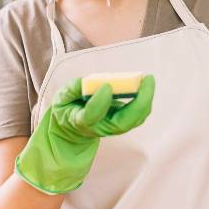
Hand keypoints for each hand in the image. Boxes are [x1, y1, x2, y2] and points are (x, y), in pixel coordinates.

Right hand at [15, 75, 154, 193]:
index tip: (106, 86)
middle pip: (123, 122)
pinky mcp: (122, 122)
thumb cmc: (68, 109)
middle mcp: (100, 127)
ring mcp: (113, 127)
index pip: (91, 116)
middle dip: (139, 102)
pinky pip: (137, 115)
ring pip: (134, 120)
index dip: (99, 103)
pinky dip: (144, 101)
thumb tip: (88, 82)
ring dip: (145, 100)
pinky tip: (146, 85)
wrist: (72, 128)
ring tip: (148, 80)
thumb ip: (72, 90)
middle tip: (146, 79)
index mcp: (80, 122)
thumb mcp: (61, 99)